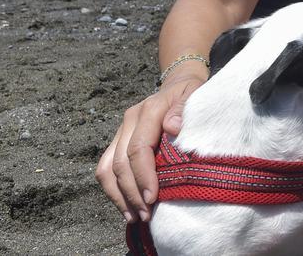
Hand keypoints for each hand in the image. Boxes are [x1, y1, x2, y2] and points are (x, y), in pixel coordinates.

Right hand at [95, 73, 203, 222]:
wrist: (179, 83)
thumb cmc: (192, 94)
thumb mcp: (195, 95)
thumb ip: (184, 109)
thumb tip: (173, 127)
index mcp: (148, 111)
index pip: (138, 149)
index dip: (143, 176)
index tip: (152, 198)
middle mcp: (129, 122)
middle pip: (120, 163)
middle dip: (131, 193)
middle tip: (146, 215)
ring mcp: (121, 131)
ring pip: (107, 169)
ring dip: (119, 196)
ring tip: (134, 217)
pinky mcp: (118, 140)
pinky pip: (107, 168)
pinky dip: (114, 189)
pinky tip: (126, 206)